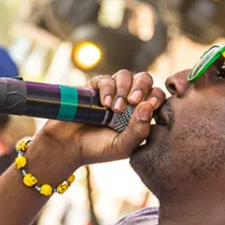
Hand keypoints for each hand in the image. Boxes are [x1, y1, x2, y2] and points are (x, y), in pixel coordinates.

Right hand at [29, 70, 164, 176]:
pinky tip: (104, 104)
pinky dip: (108, 89)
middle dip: (142, 87)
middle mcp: (126, 99)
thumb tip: (148, 105)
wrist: (68, 147)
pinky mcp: (94, 88)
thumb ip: (139, 130)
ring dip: (124, 89)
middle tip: (134, 102)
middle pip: (144, 79)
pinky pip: (106, 79)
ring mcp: (110, 92)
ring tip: (115, 108)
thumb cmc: (98, 149)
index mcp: (138, 113)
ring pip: (126, 75)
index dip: (156, 97)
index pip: (155, 96)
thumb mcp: (123, 146)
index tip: (150, 106)